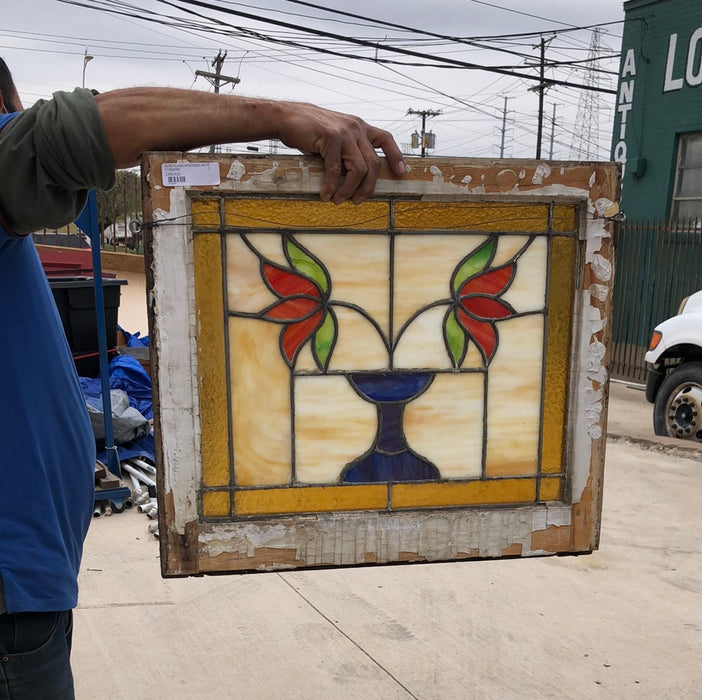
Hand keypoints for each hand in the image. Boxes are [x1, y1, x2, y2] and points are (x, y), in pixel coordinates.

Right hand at [276, 102, 405, 203]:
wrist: (286, 117)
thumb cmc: (309, 130)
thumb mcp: (335, 135)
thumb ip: (348, 148)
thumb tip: (356, 174)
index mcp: (359, 127)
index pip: (386, 139)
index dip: (395, 156)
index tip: (401, 173)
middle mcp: (356, 128)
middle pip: (373, 163)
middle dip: (368, 186)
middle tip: (359, 200)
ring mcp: (344, 133)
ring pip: (358, 169)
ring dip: (350, 189)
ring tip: (340, 199)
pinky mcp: (330, 139)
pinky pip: (336, 170)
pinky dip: (332, 186)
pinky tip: (326, 194)